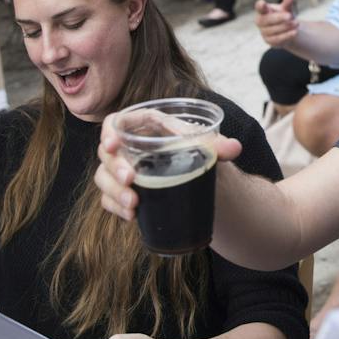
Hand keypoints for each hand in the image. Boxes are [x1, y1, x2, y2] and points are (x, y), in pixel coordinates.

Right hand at [94, 112, 242, 221]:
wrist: (201, 179)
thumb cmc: (198, 153)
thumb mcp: (207, 147)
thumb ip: (218, 145)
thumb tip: (234, 148)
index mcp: (144, 127)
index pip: (118, 122)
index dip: (109, 131)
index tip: (112, 144)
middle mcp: (129, 147)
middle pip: (107, 153)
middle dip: (114, 167)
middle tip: (130, 179)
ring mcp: (123, 171)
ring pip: (104, 178)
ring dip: (114, 191)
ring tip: (133, 204)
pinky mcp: (123, 192)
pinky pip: (109, 199)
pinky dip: (116, 208)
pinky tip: (131, 216)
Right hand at [255, 0, 300, 47]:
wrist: (287, 30)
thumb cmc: (284, 16)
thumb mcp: (287, 8)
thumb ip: (288, 1)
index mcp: (262, 11)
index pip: (259, 8)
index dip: (260, 6)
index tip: (262, 3)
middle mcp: (260, 21)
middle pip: (266, 20)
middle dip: (278, 18)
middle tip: (290, 16)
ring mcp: (263, 32)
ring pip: (273, 30)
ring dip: (285, 27)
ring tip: (297, 23)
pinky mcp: (269, 41)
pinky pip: (277, 39)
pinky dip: (287, 35)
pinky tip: (295, 32)